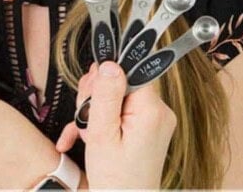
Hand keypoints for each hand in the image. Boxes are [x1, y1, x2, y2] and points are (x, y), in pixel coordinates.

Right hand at [57, 62, 175, 189]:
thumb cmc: (116, 182)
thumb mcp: (102, 136)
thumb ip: (105, 96)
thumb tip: (109, 63)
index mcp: (151, 111)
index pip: (129, 70)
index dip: (105, 77)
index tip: (90, 92)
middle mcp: (158, 112)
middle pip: (121, 81)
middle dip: (96, 96)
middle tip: (85, 118)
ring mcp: (153, 120)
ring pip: (117, 95)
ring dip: (95, 110)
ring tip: (87, 132)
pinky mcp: (146, 128)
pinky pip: (121, 111)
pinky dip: (102, 121)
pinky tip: (84, 136)